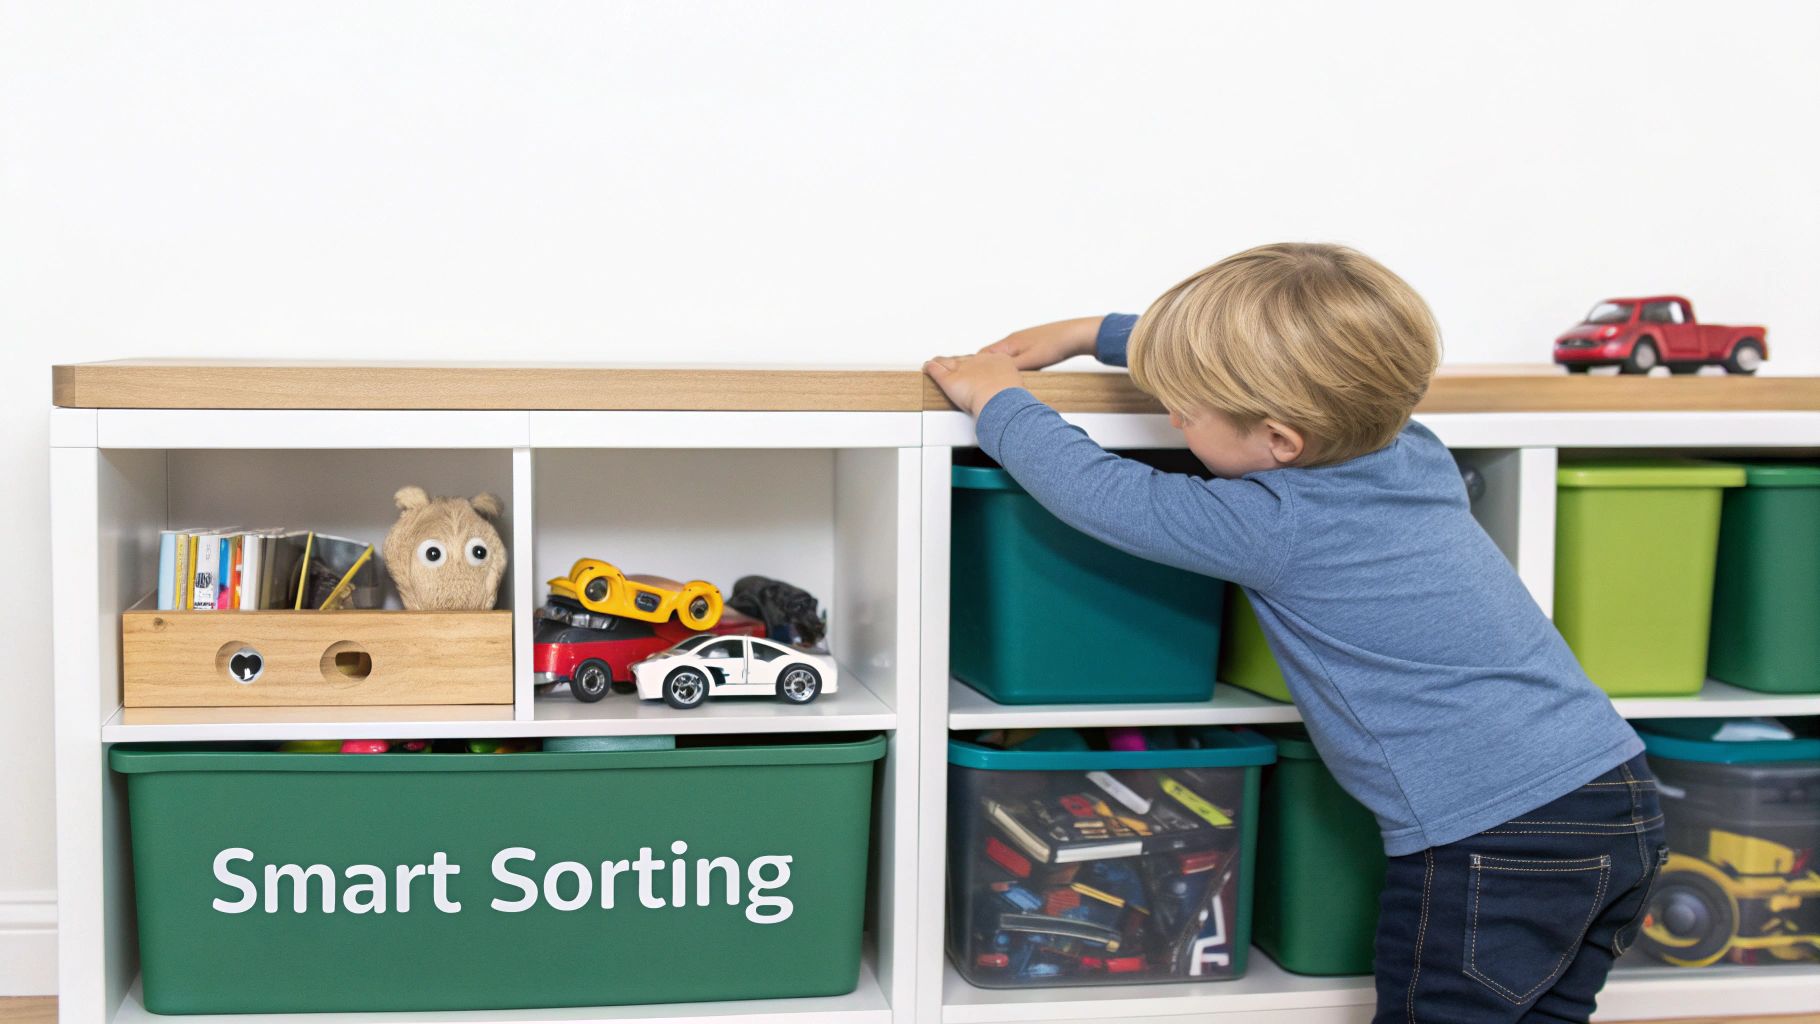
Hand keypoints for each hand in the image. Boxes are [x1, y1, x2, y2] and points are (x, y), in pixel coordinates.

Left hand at [923, 352, 1023, 416]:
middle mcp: (979, 362)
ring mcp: (963, 369)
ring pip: (948, 362)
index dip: (978, 368)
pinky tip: (926, 368)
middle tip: (956, 371)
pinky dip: (930, 369)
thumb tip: (1009, 398)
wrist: (1001, 399)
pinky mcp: (949, 380)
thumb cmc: (1010, 397)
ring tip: (936, 364)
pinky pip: (936, 370)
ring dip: (941, 363)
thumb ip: (1008, 389)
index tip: (977, 374)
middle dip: (960, 365)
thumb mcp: (1015, 388)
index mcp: (998, 361)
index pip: (984, 361)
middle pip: (965, 361)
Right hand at [978, 316, 1101, 369]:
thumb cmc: (1055, 344)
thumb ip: (1010, 368)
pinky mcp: (1032, 345)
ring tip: (1000, 380)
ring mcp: (1023, 342)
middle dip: (987, 369)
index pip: (983, 355)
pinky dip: (1013, 366)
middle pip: (992, 356)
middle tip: (984, 383)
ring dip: (1001, 368)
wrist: (1075, 335)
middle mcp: (1013, 340)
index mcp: (1009, 343)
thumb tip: (993, 374)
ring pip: (1005, 357)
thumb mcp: (1030, 361)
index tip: (972, 379)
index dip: (976, 367)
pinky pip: (1016, 356)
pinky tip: (1019, 374)